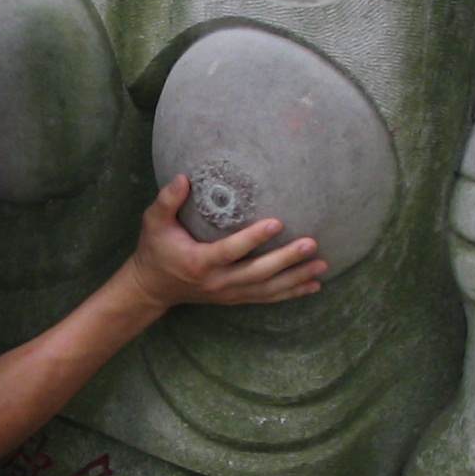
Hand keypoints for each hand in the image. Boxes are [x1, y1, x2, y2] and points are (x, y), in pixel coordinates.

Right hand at [124, 176, 325, 311]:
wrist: (153, 288)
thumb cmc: (155, 249)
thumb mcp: (153, 222)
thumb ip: (167, 200)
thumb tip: (183, 177)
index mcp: (200, 262)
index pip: (231, 251)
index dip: (254, 239)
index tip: (277, 223)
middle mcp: (218, 282)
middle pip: (258, 273)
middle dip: (286, 260)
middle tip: (311, 244)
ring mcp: (229, 293)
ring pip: (267, 289)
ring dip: (296, 278)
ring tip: (321, 265)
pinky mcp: (236, 298)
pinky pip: (267, 298)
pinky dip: (292, 293)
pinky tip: (313, 285)